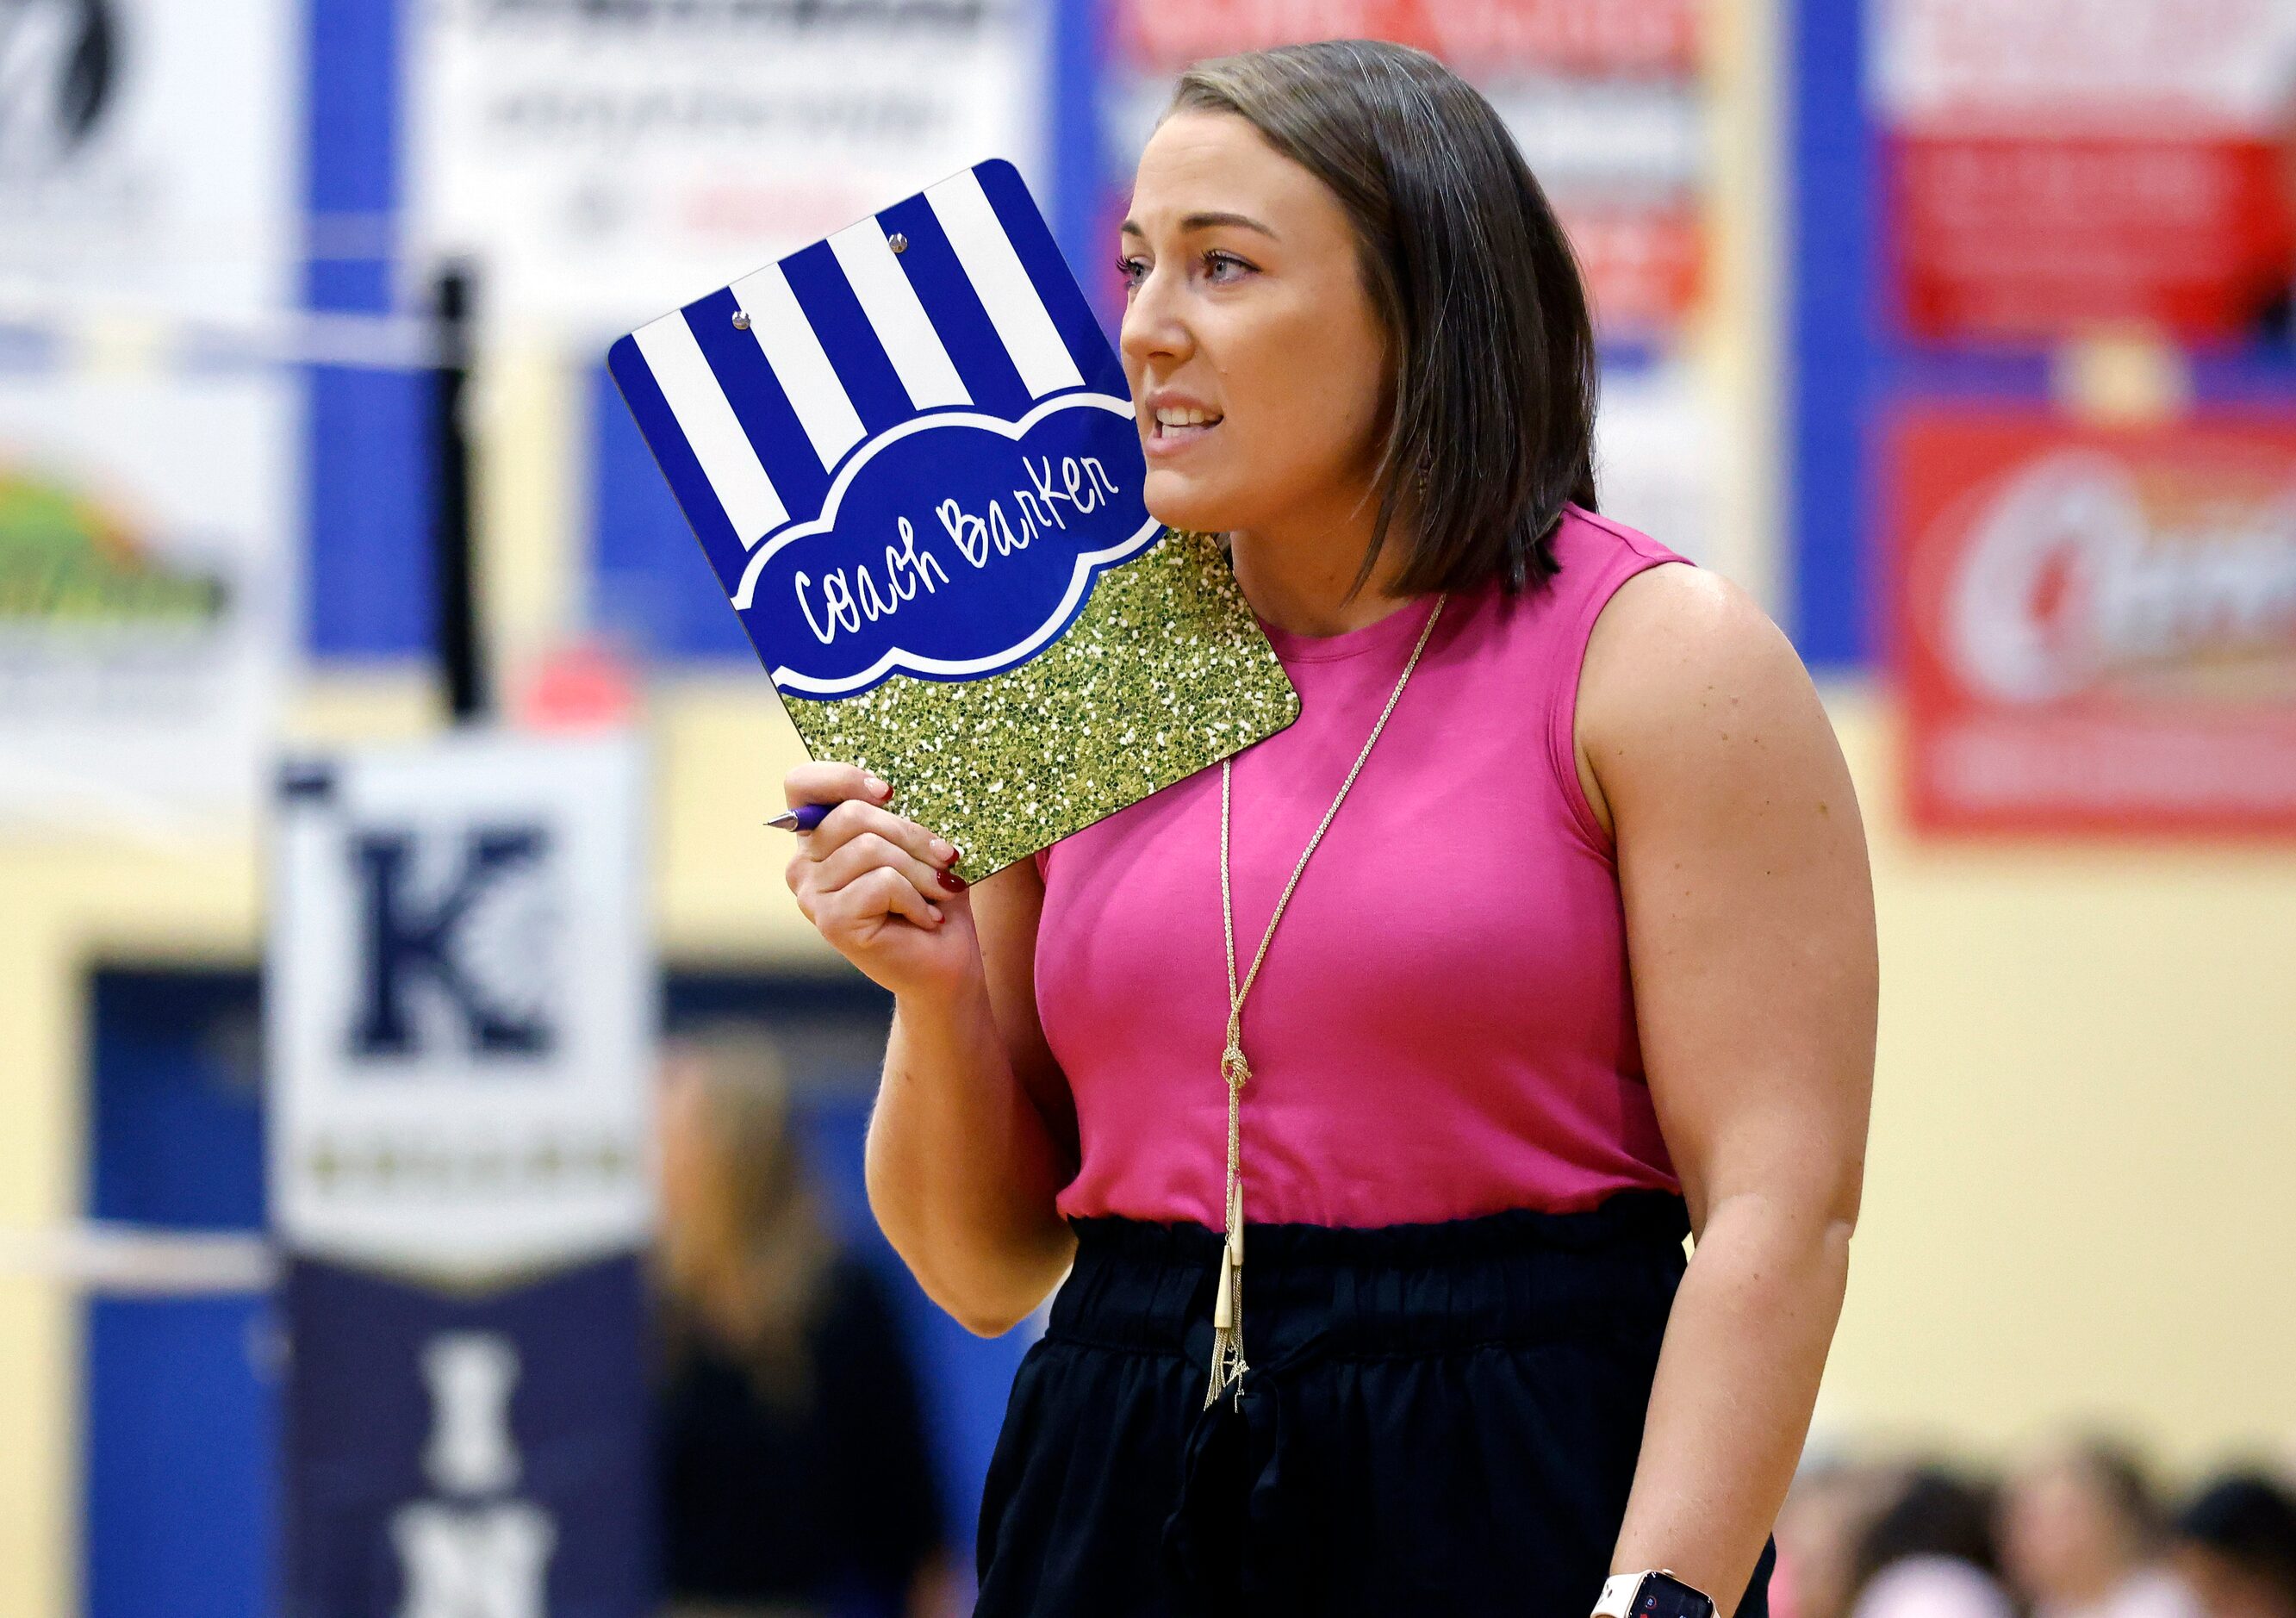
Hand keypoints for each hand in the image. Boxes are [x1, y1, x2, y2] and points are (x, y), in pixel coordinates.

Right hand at [781, 762, 976, 1000]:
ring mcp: (812, 895)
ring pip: (870, 848)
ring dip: (921, 871)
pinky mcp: (832, 921)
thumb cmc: (934, 898)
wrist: (946, 964)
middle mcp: (804, 865)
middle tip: (947, 857)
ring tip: (940, 892)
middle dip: (911, 834)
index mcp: (819, 838)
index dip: (842, 777)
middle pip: (851, 814)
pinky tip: (926, 918)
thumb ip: (897, 811)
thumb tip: (894, 783)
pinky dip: (917, 898)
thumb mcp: (918, 843)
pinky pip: (882, 882)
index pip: (802, 784)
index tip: (889, 792)